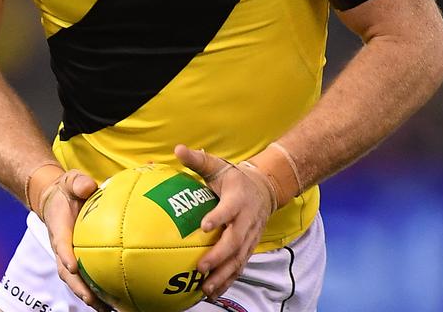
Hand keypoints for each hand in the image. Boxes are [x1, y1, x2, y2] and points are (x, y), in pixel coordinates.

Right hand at [37, 168, 111, 311]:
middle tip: (93, 301)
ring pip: (76, 281)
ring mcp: (69, 257)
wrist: (56, 199)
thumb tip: (88, 187)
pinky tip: (116, 303)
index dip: (65, 255)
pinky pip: (87, 278)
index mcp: (59, 228)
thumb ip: (77, 183)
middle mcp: (62, 247)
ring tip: (108, 310)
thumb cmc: (66, 190)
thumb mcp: (70, 180)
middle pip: (67, 273)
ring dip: (90, 297)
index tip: (73, 266)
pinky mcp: (79, 261)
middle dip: (79, 288)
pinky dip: (99, 292)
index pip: (60, 244)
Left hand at [174, 144, 276, 300]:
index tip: (204, 226)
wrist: (264, 190)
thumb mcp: (218, 166)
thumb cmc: (233, 179)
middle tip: (200, 266)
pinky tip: (212, 292)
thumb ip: (198, 160)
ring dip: (223, 274)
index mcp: (237, 199)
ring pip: (238, 259)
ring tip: (206, 288)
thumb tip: (177, 149)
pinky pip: (239, 266)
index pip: (228, 209)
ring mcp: (249, 236)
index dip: (218, 217)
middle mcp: (246, 220)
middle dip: (218, 256)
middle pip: (234, 241)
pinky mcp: (249, 247)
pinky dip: (227, 280)